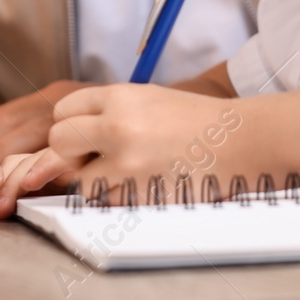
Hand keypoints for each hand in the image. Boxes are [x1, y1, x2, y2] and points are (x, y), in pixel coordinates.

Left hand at [0, 84, 245, 217]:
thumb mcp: (148, 99)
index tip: (84, 131)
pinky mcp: (137, 194)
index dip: (71, 123)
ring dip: (97, 180)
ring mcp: (126, 163)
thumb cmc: (196, 121)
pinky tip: (145, 184)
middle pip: (59, 141)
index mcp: (120, 96)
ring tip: (130, 170)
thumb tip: (65, 136)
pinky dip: (118, 199)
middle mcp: (118, 125)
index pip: (64, 110)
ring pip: (80, 180)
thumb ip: (107, 111)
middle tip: (94, 156)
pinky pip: (107, 203)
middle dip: (69, 152)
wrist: (241, 140)